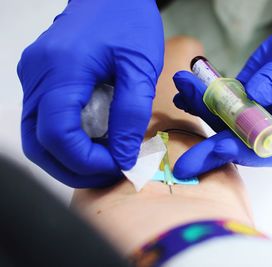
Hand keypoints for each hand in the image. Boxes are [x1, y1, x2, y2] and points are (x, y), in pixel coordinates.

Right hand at [17, 0, 163, 186]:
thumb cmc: (129, 21)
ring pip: (38, 136)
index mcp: (61, 70)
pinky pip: (45, 120)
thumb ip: (131, 113)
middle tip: (110, 172)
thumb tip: (122, 156)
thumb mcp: (140, 67)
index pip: (56, 135)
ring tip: (105, 161)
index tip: (118, 165)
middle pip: (39, 143)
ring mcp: (35, 78)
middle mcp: (37, 76)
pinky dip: (68, 140)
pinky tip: (95, 141)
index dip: (86, 161)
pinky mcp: (42, 80)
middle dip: (74, 168)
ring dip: (70, 158)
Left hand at [172, 18, 271, 178]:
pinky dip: (200, 100)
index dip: (244, 150)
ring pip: (222, 122)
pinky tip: (186, 91)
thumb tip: (256, 94)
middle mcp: (271, 126)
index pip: (269, 147)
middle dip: (209, 150)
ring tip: (183, 84)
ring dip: (200, 108)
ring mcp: (253, 116)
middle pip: (239, 145)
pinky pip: (218, 106)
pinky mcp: (240, 103)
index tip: (221, 146)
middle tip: (183, 163)